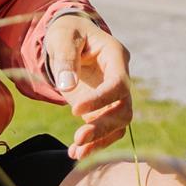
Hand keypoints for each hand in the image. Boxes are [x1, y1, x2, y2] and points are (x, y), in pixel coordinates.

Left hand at [40, 12, 134, 157]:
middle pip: (123, 109)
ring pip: (118, 125)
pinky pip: (105, 131)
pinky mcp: (104, 108)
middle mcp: (120, 77)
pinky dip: (93, 144)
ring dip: (99, 141)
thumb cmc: (67, 33)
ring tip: (76, 152)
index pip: (119, 84)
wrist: (69, 39)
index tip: (75, 111)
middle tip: (78, 138)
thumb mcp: (62, 37)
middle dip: (102, 127)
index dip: (101, 100)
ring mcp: (114, 95)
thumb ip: (65, 58)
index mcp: (116, 56)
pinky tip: (75, 152)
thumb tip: (68, 85)